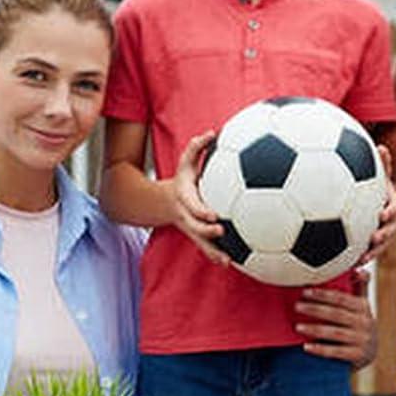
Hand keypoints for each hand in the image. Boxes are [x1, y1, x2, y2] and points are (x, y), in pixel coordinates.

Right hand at [170, 131, 228, 264]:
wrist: (164, 202)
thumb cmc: (183, 180)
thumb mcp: (185, 162)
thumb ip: (197, 147)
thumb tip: (213, 131)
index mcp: (185, 199)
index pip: (192, 207)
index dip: (201, 211)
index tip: (214, 215)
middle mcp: (187, 217)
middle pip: (195, 228)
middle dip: (206, 232)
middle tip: (222, 231)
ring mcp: (192, 229)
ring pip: (201, 243)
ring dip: (212, 252)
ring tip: (226, 261)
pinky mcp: (199, 237)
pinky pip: (207, 249)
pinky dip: (216, 257)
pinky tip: (231, 264)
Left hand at [296, 269, 378, 365]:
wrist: (370, 353)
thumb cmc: (360, 325)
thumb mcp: (363, 306)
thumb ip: (360, 287)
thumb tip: (360, 270)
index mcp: (363, 307)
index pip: (341, 298)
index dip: (323, 294)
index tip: (305, 291)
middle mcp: (365, 323)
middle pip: (337, 314)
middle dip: (316, 309)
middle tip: (297, 306)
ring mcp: (362, 340)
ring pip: (336, 332)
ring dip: (315, 329)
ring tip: (298, 326)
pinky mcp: (358, 355)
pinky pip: (337, 352)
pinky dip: (321, 349)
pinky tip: (306, 347)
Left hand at [351, 148, 395, 266]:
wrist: (367, 196)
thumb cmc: (370, 181)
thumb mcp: (376, 173)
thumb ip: (381, 164)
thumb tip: (382, 147)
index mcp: (393, 204)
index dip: (390, 212)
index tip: (382, 214)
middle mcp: (389, 221)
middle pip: (390, 230)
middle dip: (383, 236)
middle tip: (373, 238)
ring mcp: (381, 233)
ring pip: (380, 246)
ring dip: (373, 252)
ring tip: (362, 259)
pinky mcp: (371, 243)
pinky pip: (368, 253)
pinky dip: (360, 259)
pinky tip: (349, 265)